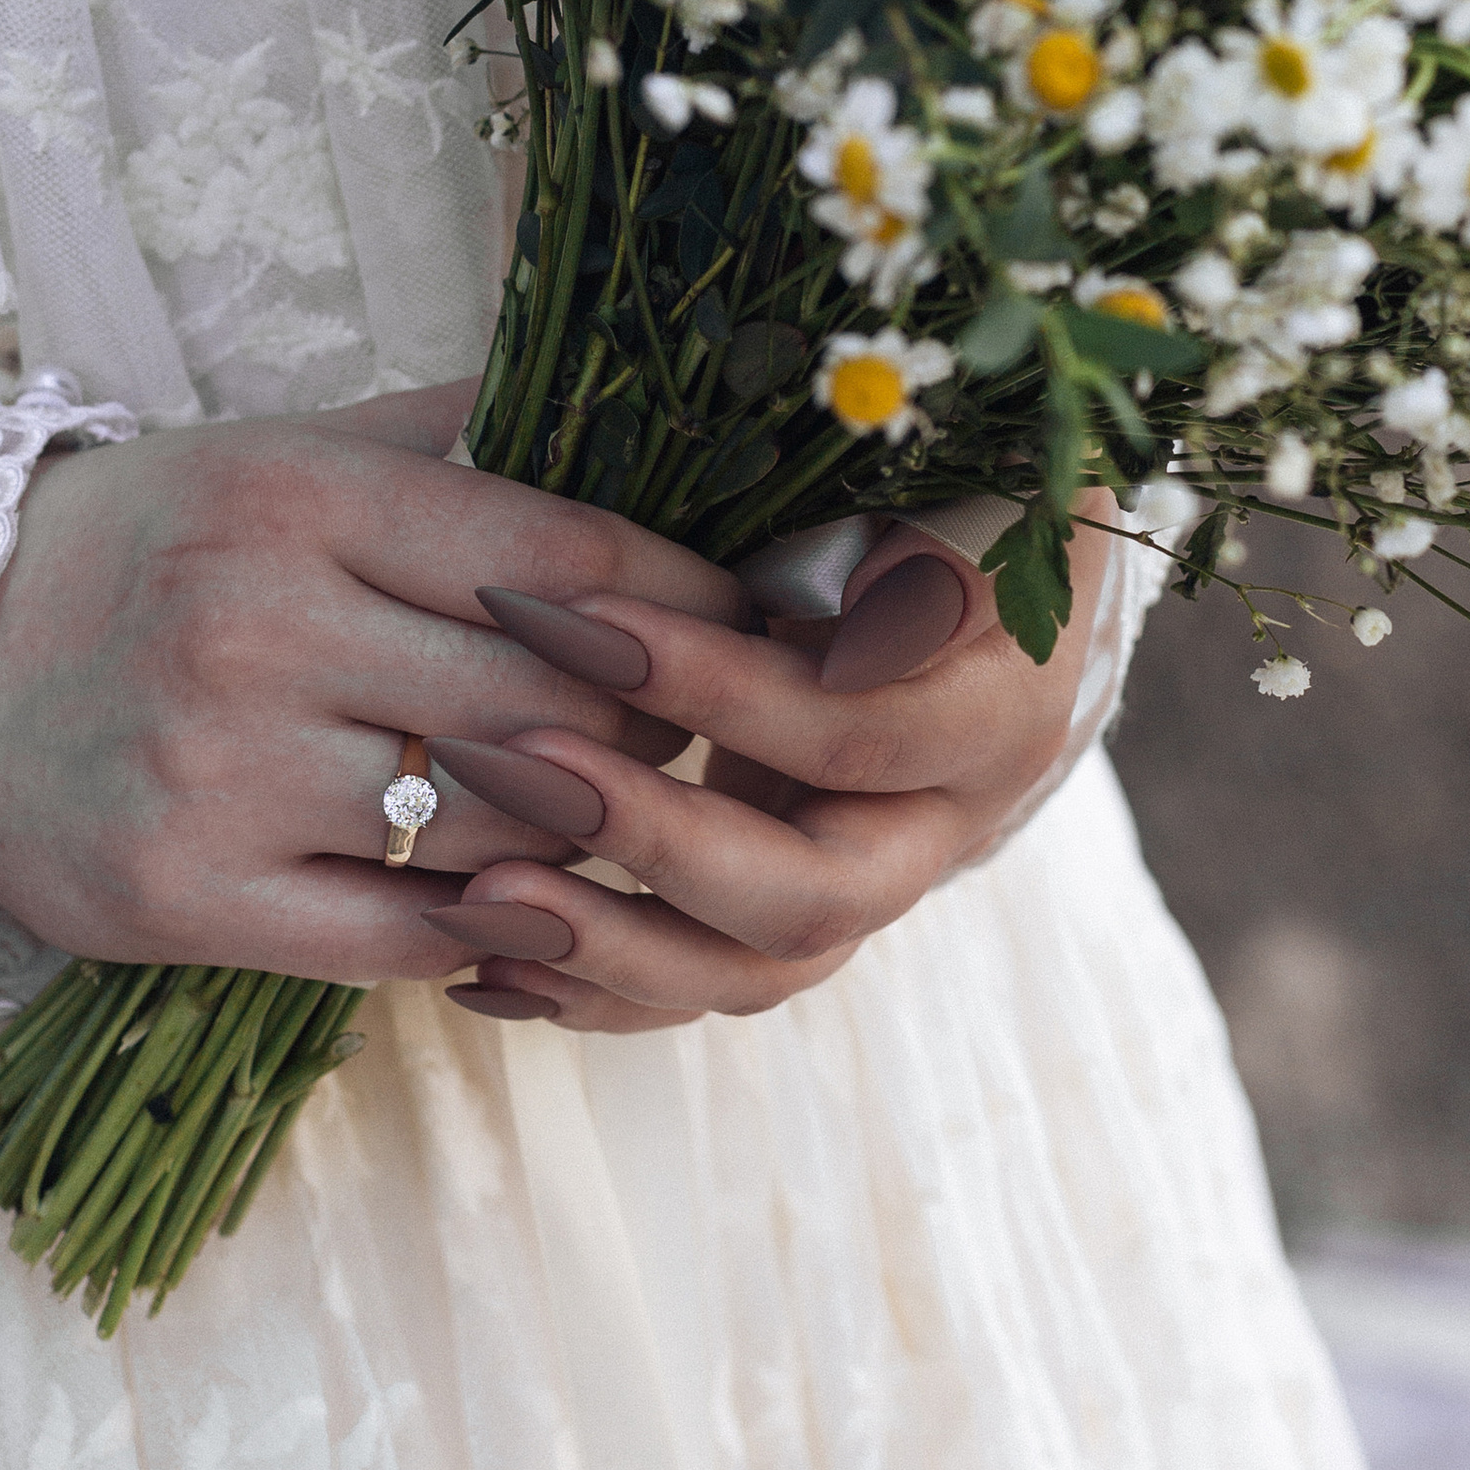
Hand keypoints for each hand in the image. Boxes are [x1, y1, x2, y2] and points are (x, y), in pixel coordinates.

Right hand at [0, 386, 1115, 1016]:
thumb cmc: (156, 552)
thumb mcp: (290, 449)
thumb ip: (462, 431)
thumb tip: (653, 391)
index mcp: (301, 495)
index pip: (564, 551)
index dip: (694, 596)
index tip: (774, 621)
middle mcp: (259, 624)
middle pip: (550, 694)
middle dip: (667, 723)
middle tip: (742, 736)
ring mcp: (220, 770)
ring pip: (492, 818)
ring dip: (598, 830)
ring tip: (665, 819)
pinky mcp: (187, 899)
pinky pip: (405, 934)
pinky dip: (499, 927)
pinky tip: (549, 907)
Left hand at [425, 497, 1117, 1033]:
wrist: (949, 553)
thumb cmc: (933, 482)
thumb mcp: (946, 481)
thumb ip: (917, 545)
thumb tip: (865, 614)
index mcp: (998, 709)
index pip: (856, 726)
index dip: (715, 684)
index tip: (568, 614)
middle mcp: (944, 821)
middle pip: (813, 892)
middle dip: (650, 836)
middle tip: (507, 765)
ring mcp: (866, 883)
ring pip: (753, 970)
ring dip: (607, 945)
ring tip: (472, 904)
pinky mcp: (791, 918)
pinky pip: (697, 986)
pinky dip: (591, 988)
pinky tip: (480, 966)